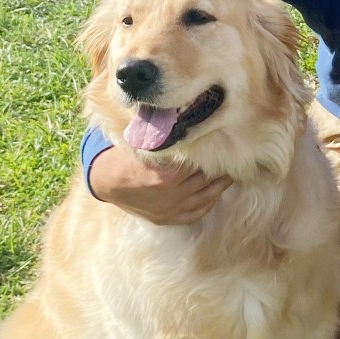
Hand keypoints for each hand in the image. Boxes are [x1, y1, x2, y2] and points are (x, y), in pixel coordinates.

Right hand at [89, 146, 232, 225]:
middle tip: (234, 158)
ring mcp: (170, 209)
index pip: (200, 163)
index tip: (224, 144)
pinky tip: (214, 194)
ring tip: (230, 174)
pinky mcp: (166, 219)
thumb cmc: (126, 156)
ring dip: (220, 186)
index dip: (213, 153)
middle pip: (205, 180)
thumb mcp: (145, 142)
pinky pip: (194, 214)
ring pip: (205, 198)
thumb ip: (167, 137)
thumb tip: (188, 119)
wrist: (106, 181)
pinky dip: (207, 204)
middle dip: (220, 169)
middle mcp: (171, 195)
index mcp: (167, 175)